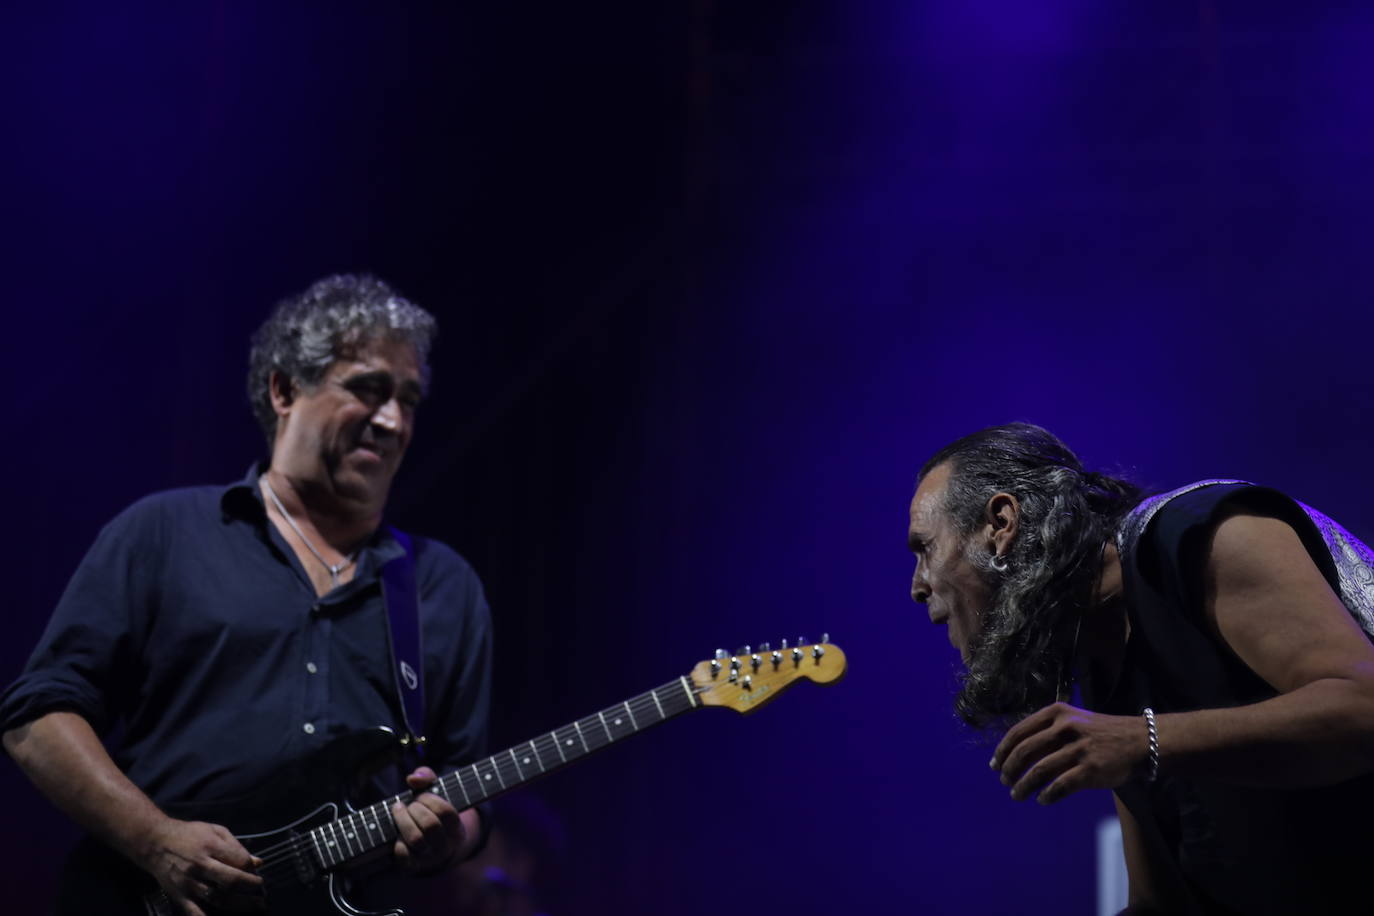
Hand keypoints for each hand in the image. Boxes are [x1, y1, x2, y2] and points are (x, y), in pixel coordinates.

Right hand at [139, 818, 264, 914]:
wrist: (154, 842)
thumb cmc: (189, 834)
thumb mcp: (215, 831)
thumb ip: (237, 846)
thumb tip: (258, 862)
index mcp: (211, 846)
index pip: (239, 860)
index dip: (252, 868)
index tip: (257, 872)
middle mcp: (200, 865)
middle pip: (231, 880)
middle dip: (251, 888)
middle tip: (263, 894)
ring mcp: (189, 883)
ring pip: (218, 898)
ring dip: (240, 904)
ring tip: (256, 906)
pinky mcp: (179, 896)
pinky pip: (194, 913)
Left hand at [392, 766, 465, 873]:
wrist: (432, 848)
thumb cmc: (431, 812)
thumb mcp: (435, 793)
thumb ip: (427, 777)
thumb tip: (412, 779)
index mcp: (457, 829)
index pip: (446, 812)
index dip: (429, 799)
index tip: (419, 795)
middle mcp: (446, 846)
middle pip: (430, 825)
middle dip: (415, 809)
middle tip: (409, 805)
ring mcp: (429, 858)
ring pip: (416, 839)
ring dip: (403, 820)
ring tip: (399, 811)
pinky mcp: (413, 866)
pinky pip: (403, 854)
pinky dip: (397, 841)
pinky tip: (397, 832)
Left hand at [990, 702, 1148, 804]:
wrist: (1141, 741)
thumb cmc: (1100, 732)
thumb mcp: (1073, 720)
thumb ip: (1046, 733)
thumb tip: (1014, 754)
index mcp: (1056, 713)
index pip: (1018, 732)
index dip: (1002, 750)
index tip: (994, 764)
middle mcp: (1065, 728)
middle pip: (1024, 751)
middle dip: (1009, 769)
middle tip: (1004, 782)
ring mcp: (1078, 749)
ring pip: (1039, 771)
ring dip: (1023, 786)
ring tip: (1017, 795)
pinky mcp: (1091, 770)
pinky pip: (1060, 786)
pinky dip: (1047, 795)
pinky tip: (1042, 800)